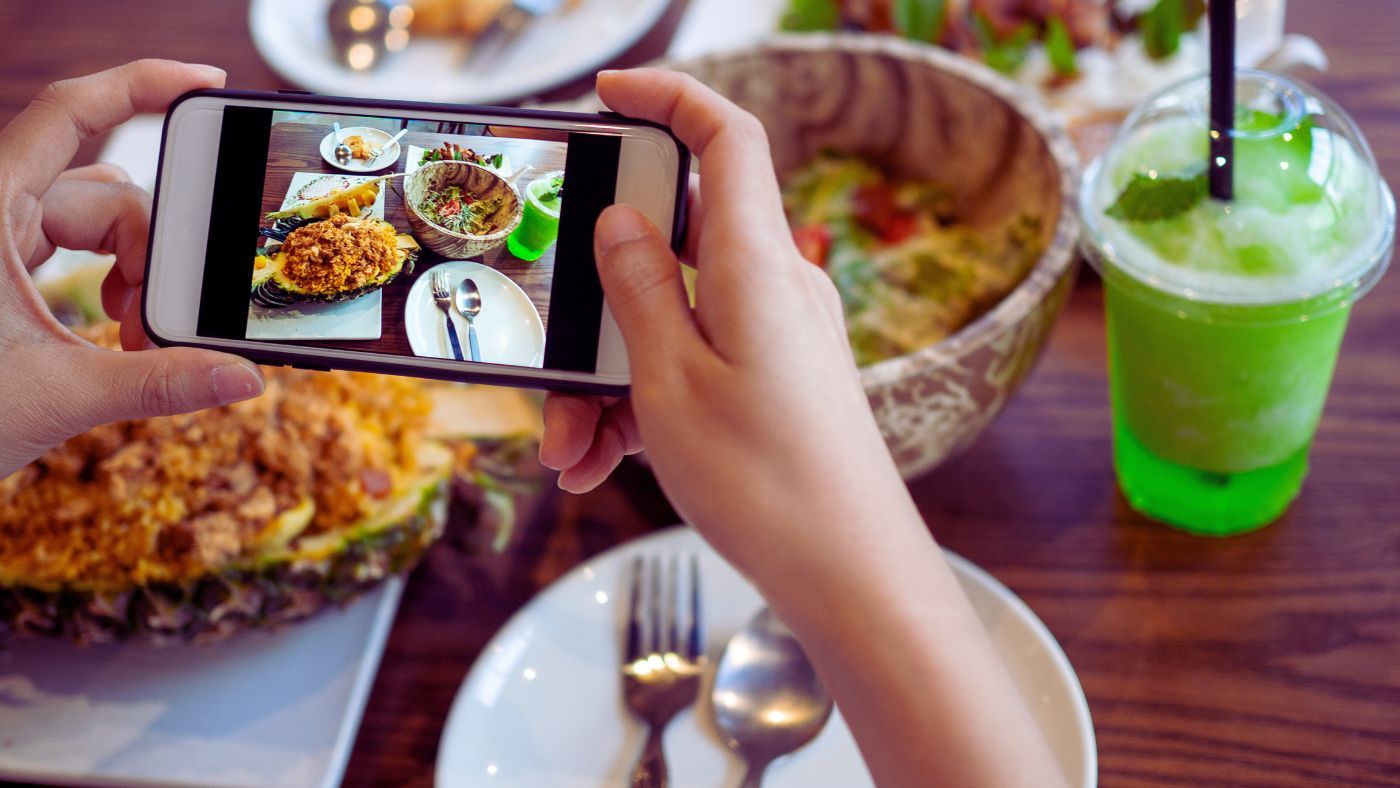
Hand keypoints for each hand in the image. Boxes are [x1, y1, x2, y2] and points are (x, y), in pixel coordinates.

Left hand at [0, 59, 264, 478]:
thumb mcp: (58, 397)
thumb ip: (158, 384)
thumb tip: (243, 378)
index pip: (70, 115)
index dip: (139, 84)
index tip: (206, 84)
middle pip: (105, 192)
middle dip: (151, 250)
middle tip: (160, 318)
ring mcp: (3, 243)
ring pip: (99, 225)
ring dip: (138, 276)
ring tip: (138, 338)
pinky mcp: (10, 273)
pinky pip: (82, 252)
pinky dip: (118, 286)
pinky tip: (125, 333)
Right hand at [539, 69, 921, 578]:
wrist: (850, 573)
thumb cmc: (768, 482)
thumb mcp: (669, 381)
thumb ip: (637, 290)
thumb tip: (620, 221)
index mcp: (753, 263)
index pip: (725, 137)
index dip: (669, 97)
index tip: (608, 95)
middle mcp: (774, 285)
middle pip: (671, 246)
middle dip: (596, 302)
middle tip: (551, 363)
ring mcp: (778, 333)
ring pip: (672, 317)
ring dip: (609, 375)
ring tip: (571, 450)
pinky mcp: (777, 377)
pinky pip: (696, 362)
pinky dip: (644, 401)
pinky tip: (603, 462)